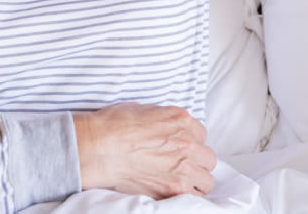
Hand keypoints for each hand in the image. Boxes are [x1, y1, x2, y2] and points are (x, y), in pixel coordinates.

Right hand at [73, 102, 216, 198]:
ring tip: (180, 180)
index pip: (201, 134)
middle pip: (207, 157)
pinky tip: (175, 191)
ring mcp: (183, 168)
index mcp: (180, 120)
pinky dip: (188, 195)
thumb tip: (165, 127)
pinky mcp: (173, 189)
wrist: (99, 148)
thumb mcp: (144, 110)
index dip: (190, 141)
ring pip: (207, 180)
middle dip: (197, 161)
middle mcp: (187, 143)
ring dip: (196, 180)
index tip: (181, 147)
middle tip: (182, 164)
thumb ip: (164, 120)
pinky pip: (195, 197)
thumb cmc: (113, 125)